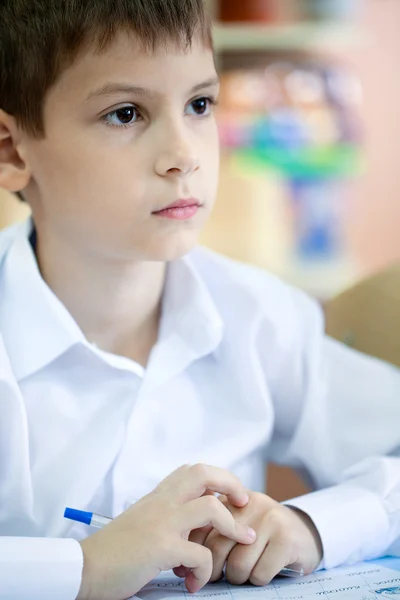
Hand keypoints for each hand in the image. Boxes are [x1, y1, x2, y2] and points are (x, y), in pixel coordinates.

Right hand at [77, 464, 256, 599]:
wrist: (85, 568)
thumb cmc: (113, 551)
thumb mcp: (141, 521)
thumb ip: (165, 516)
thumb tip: (193, 528)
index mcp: (157, 496)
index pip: (192, 470)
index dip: (217, 477)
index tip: (230, 494)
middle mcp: (161, 502)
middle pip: (204, 474)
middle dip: (231, 485)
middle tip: (244, 504)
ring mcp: (162, 522)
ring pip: (211, 508)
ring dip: (232, 528)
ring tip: (241, 542)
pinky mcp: (161, 547)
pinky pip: (200, 554)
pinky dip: (205, 570)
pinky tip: (195, 582)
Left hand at [185, 491, 322, 585]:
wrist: (304, 534)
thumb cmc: (262, 536)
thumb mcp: (237, 524)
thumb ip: (213, 531)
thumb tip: (185, 559)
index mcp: (233, 499)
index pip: (202, 527)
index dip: (198, 553)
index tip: (197, 567)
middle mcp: (250, 504)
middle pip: (217, 547)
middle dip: (215, 571)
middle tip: (218, 577)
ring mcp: (270, 519)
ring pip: (238, 564)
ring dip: (238, 579)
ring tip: (244, 575)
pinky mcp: (286, 538)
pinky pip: (260, 573)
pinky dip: (258, 581)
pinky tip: (263, 572)